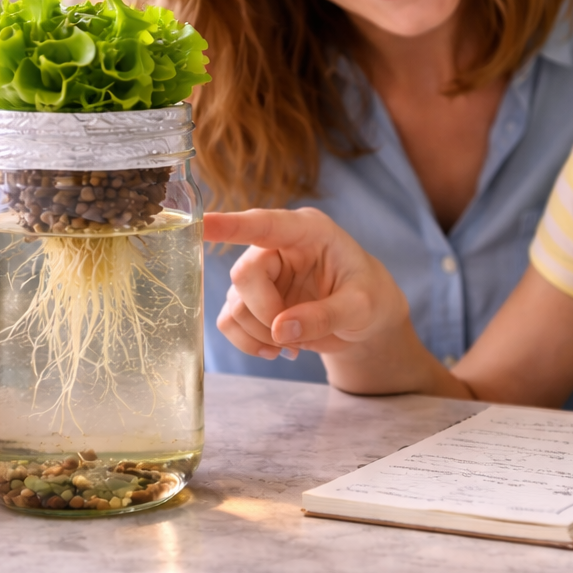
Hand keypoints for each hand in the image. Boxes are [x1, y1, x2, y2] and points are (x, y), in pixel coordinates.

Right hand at [204, 208, 410, 359]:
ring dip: (261, 334)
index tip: (203, 223)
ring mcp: (260, 272)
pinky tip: (278, 349)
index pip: (264, 224)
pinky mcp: (250, 299)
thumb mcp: (360, 308)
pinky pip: (229, 322)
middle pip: (244, 274)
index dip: (231, 225)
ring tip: (294, 344)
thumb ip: (324, 316)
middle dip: (266, 313)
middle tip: (294, 335)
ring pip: (235, 305)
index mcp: (307, 231)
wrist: (364, 320)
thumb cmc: (369, 299)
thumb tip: (280, 330)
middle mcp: (277, 246)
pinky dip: (249, 343)